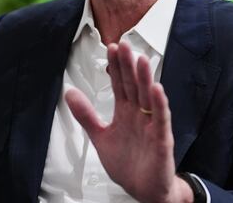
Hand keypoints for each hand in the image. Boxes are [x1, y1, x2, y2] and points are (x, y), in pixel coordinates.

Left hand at [65, 41, 193, 202]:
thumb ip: (86, 115)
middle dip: (128, 66)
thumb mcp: (100, 137)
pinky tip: (157, 89)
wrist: (144, 191)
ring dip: (145, 78)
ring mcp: (151, 125)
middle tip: (124, 44)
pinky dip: (159, 104)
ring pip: (149, 98)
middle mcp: (140, 115)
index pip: (120, 84)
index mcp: (126, 112)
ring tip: (141, 59)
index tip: (111, 48)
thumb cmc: (128, 164)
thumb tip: (70, 93)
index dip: (116, 67)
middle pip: (134, 86)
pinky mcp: (162, 139)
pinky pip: (161, 119)